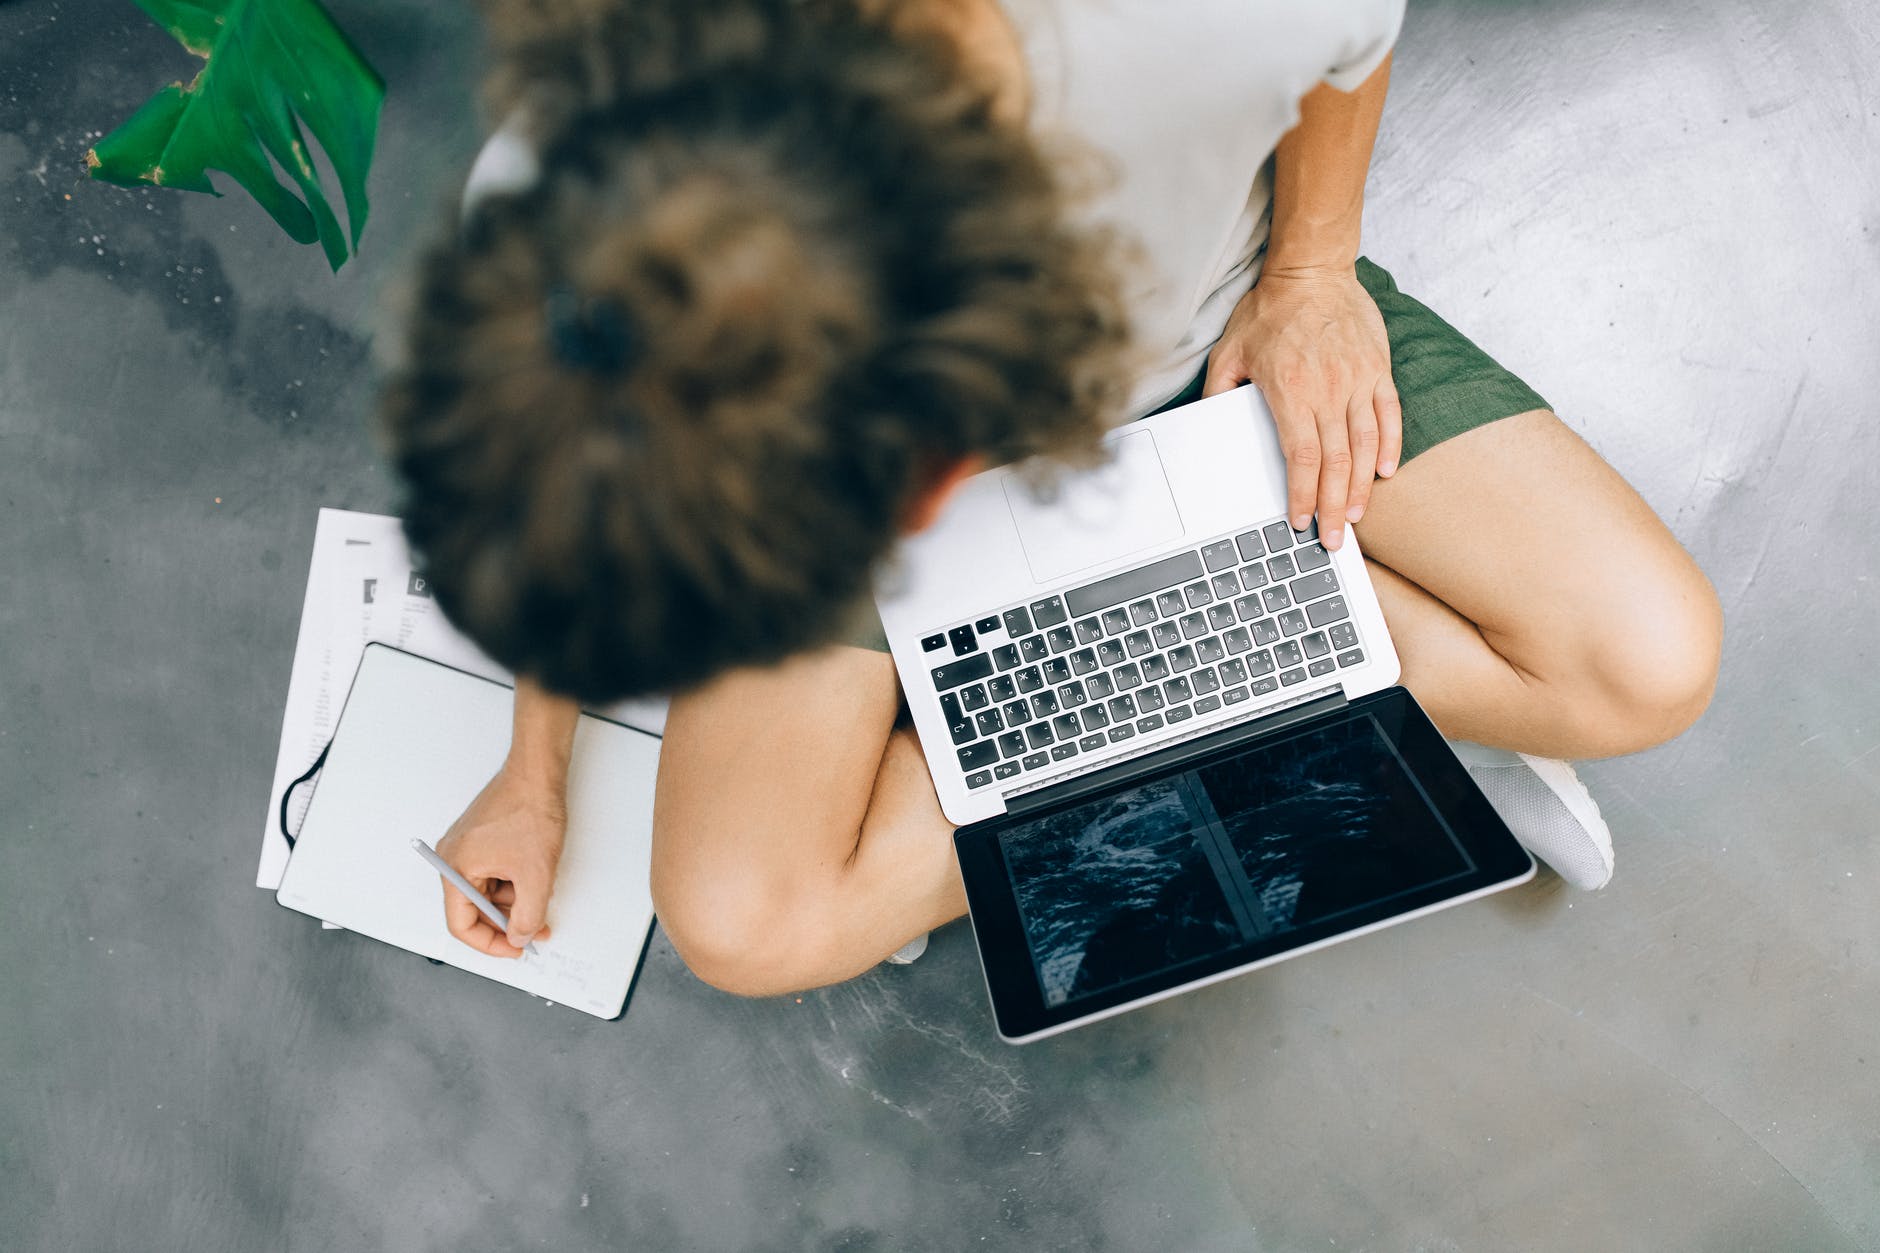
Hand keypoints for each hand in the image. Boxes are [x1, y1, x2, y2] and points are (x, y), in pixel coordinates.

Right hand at [433, 764, 566, 957]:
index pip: (461, 924)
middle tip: (534, 932)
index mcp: (455, 868)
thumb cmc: (529, 810)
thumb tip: (520, 937)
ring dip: (513, 904)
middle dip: (506, 923)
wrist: (538, 773)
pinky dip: (513, 884)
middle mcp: (454, 858)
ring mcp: (467, 848)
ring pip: (487, 892)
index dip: (489, 943)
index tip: (514, 950)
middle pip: (474, 909)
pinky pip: (493, 873)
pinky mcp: (482, 839)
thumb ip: (528, 915)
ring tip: (541, 905)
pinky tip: (535, 884)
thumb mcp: (535, 875)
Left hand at [1203, 265, 1401, 550]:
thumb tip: (1212, 426)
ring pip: (1364, 445)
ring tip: (1356, 516)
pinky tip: (1385, 471)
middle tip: (1334, 540)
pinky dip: (1389, 445)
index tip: (1301, 521)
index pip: (1301, 457)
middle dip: (1334, 507)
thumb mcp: (1228, 351)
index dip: (1303, 495)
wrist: (1312, 270)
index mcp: (1291, 392)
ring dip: (1361, 486)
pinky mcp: (1377, 369)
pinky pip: (1389, 414)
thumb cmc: (1269, 310)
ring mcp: (1358, 380)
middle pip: (1335, 463)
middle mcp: (1329, 391)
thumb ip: (1219, 393)